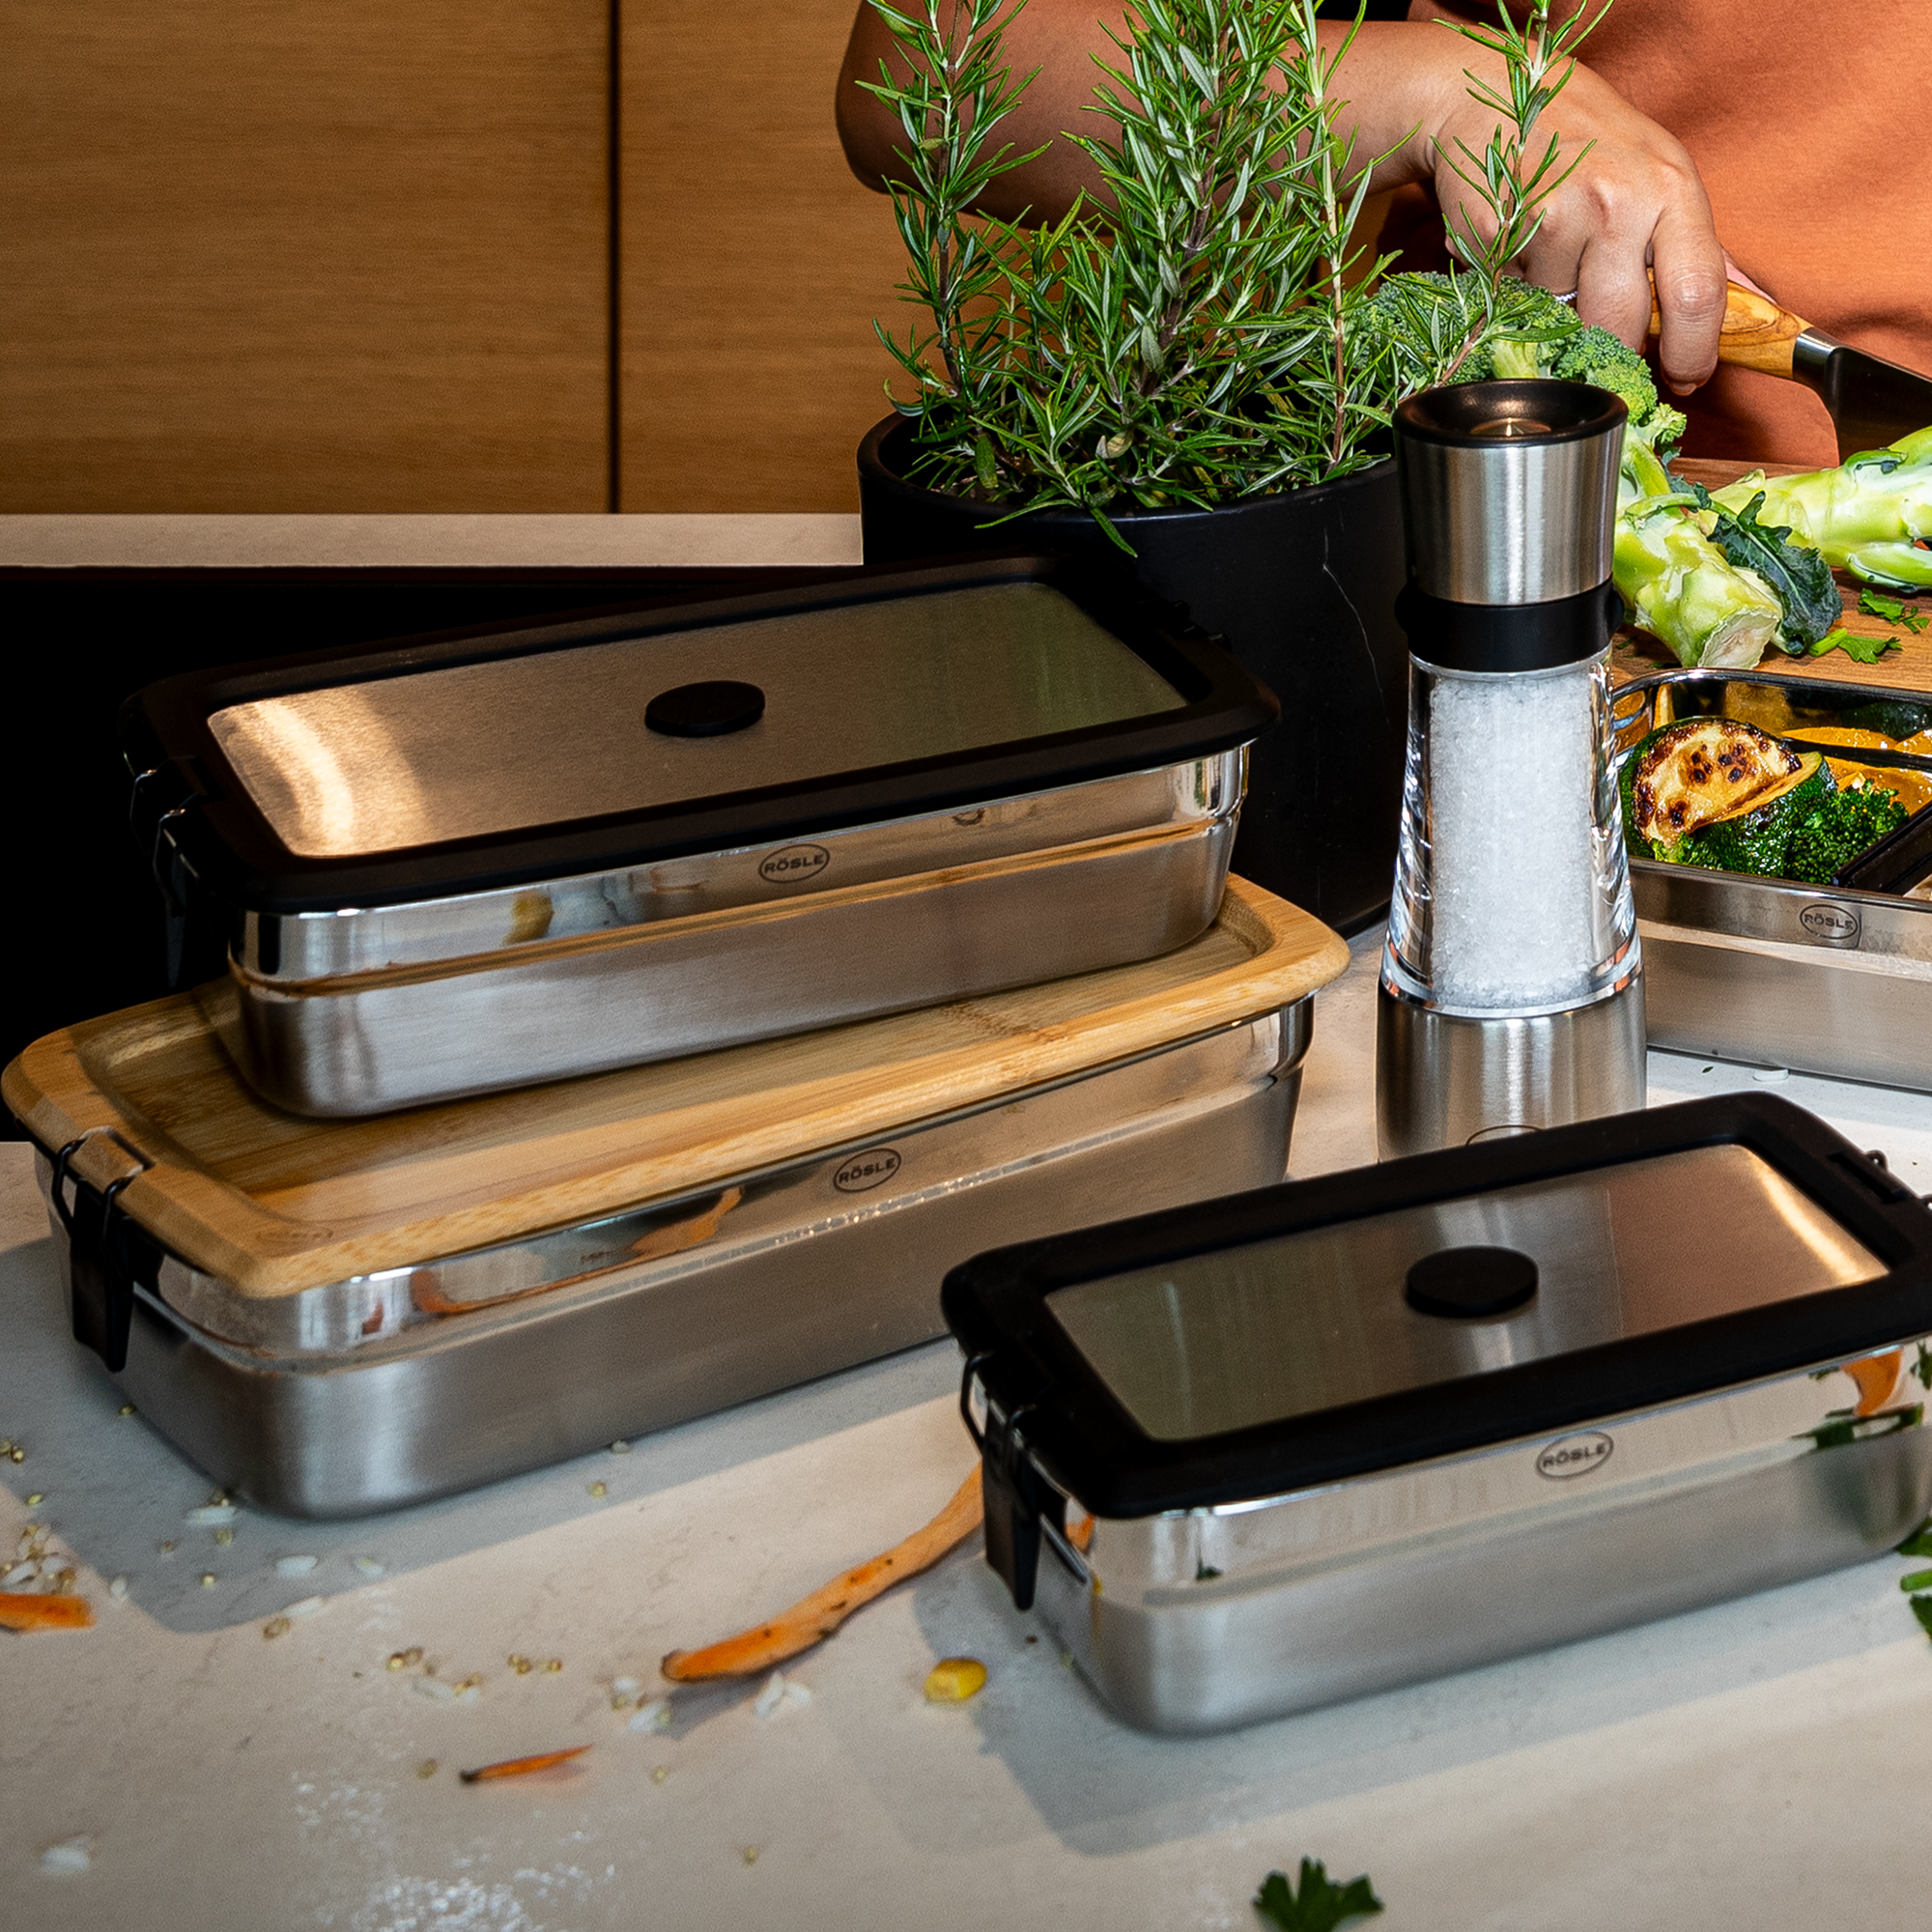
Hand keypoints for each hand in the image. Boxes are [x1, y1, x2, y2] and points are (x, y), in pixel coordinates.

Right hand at [1407, 29, 1726, 392]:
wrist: (1505, 97)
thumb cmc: (1593, 140)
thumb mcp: (1664, 175)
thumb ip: (1701, 248)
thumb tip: (1753, 309)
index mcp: (1671, 189)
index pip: (1697, 294)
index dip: (1692, 352)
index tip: (1686, 377)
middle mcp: (1618, 202)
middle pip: (1620, 325)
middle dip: (1613, 350)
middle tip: (1609, 338)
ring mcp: (1554, 219)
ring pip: (1559, 317)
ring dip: (1556, 308)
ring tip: (1555, 261)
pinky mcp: (1500, 235)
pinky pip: (1513, 299)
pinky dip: (1517, 288)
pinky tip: (1522, 247)